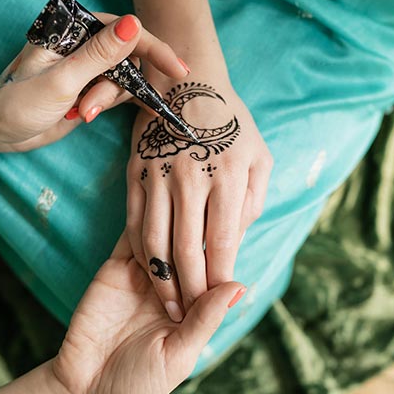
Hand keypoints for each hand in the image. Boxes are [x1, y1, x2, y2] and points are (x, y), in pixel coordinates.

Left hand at [0, 13, 187, 152]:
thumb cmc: (17, 102)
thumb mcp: (62, 80)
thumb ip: (99, 55)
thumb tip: (134, 25)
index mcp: (72, 28)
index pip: (124, 30)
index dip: (153, 48)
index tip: (177, 70)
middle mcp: (82, 43)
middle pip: (128, 57)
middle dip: (118, 86)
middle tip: (92, 107)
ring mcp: (86, 66)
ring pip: (124, 78)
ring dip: (109, 99)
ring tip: (82, 112)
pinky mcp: (88, 87)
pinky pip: (116, 92)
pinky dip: (111, 105)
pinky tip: (91, 115)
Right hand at [52, 233, 245, 393]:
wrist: (84, 391)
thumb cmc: (138, 385)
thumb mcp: (178, 356)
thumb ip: (205, 319)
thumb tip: (239, 285)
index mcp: (194, 308)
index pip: (214, 271)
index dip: (224, 253)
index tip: (234, 233)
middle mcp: (172, 286)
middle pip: (191, 247)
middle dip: (200, 234)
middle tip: (207, 219)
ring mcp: (143, 274)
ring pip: (163, 235)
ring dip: (172, 227)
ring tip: (181, 220)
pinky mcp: (115, 267)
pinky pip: (131, 237)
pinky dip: (143, 226)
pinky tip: (152, 224)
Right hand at [125, 68, 271, 320]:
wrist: (186, 80)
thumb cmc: (232, 123)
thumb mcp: (259, 158)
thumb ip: (252, 203)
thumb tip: (236, 243)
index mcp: (228, 174)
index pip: (223, 240)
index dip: (220, 276)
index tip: (219, 300)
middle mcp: (192, 175)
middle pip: (187, 248)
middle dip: (190, 288)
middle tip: (190, 314)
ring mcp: (158, 173)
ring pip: (155, 240)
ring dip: (161, 278)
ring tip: (168, 302)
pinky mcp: (135, 171)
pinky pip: (134, 221)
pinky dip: (140, 251)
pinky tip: (147, 269)